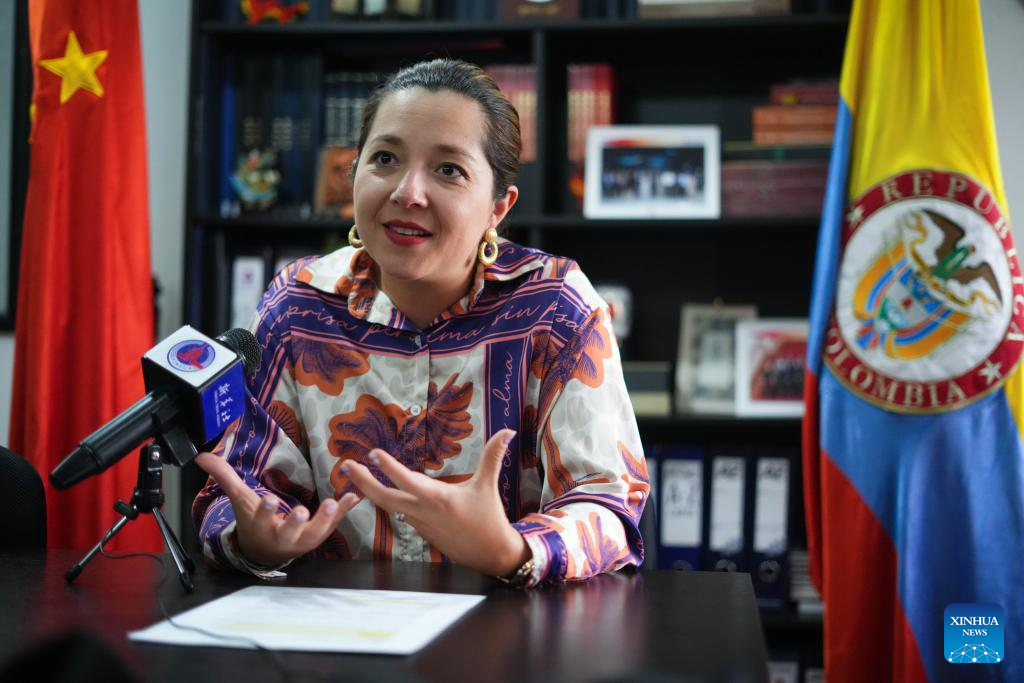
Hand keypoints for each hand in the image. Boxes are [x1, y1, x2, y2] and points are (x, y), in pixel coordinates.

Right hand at [195, 451, 358, 567]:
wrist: (264, 552)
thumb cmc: (252, 522)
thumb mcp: (238, 500)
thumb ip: (224, 477)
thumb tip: (201, 456)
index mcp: (259, 527)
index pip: (259, 519)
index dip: (263, 511)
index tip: (267, 499)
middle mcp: (281, 537)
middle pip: (288, 533)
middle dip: (294, 523)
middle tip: (300, 512)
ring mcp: (301, 540)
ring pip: (314, 534)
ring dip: (325, 520)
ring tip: (333, 503)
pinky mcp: (318, 536)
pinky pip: (333, 525)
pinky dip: (344, 512)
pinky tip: (353, 497)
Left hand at [342, 429, 529, 576]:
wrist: (491, 555)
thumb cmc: (489, 519)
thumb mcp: (488, 486)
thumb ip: (492, 456)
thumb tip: (507, 430)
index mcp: (437, 498)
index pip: (407, 480)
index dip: (389, 467)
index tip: (372, 454)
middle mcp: (423, 511)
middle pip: (385, 498)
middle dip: (363, 482)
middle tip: (345, 466)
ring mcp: (419, 523)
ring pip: (389, 506)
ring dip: (370, 491)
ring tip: (355, 475)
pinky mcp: (421, 531)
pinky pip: (400, 514)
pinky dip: (388, 502)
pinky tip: (379, 492)